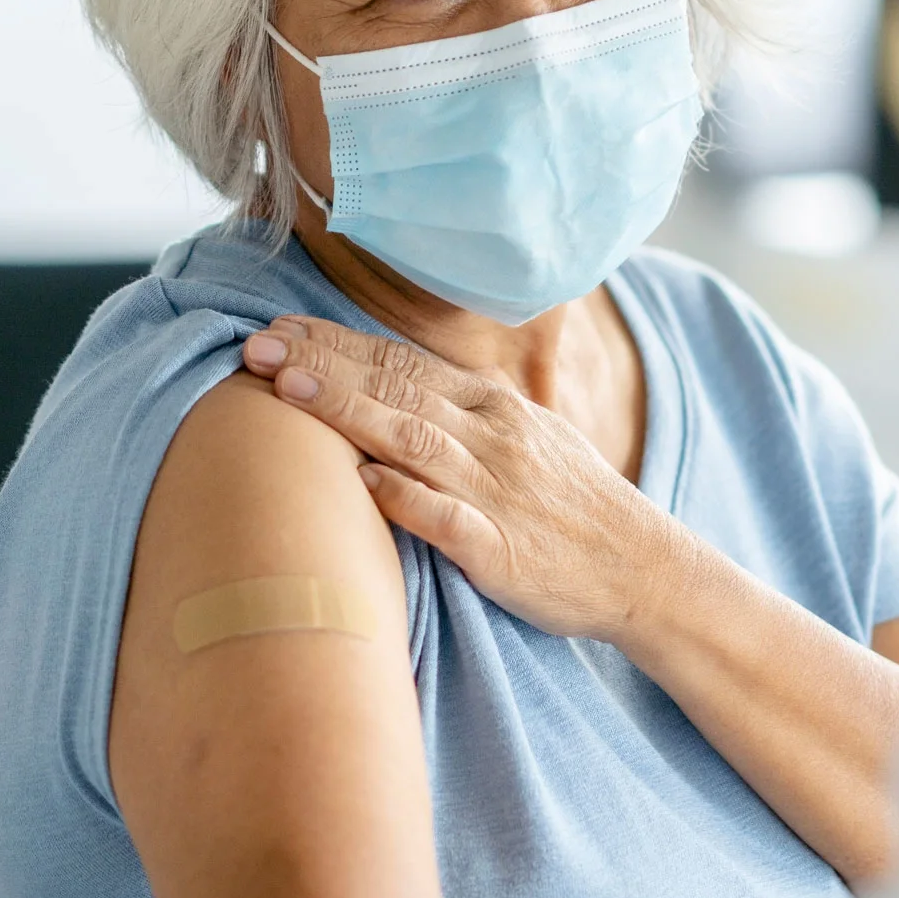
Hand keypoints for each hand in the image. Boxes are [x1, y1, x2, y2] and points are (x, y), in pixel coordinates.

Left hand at [239, 316, 697, 642]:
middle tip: (257, 347)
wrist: (641, 567)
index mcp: (494, 408)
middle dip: (322, 365)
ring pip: (411, 439)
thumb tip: (395, 391)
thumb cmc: (575, 507)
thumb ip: (463, 415)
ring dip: (347, 411)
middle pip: (395, 388)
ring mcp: (495, 491)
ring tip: (287, 391)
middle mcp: (491, 438)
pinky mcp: (500, 549)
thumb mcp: (527, 439)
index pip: (402, 363)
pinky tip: (359, 481)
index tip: (279, 330)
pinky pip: (444, 518)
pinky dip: (403, 497)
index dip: (337, 345)